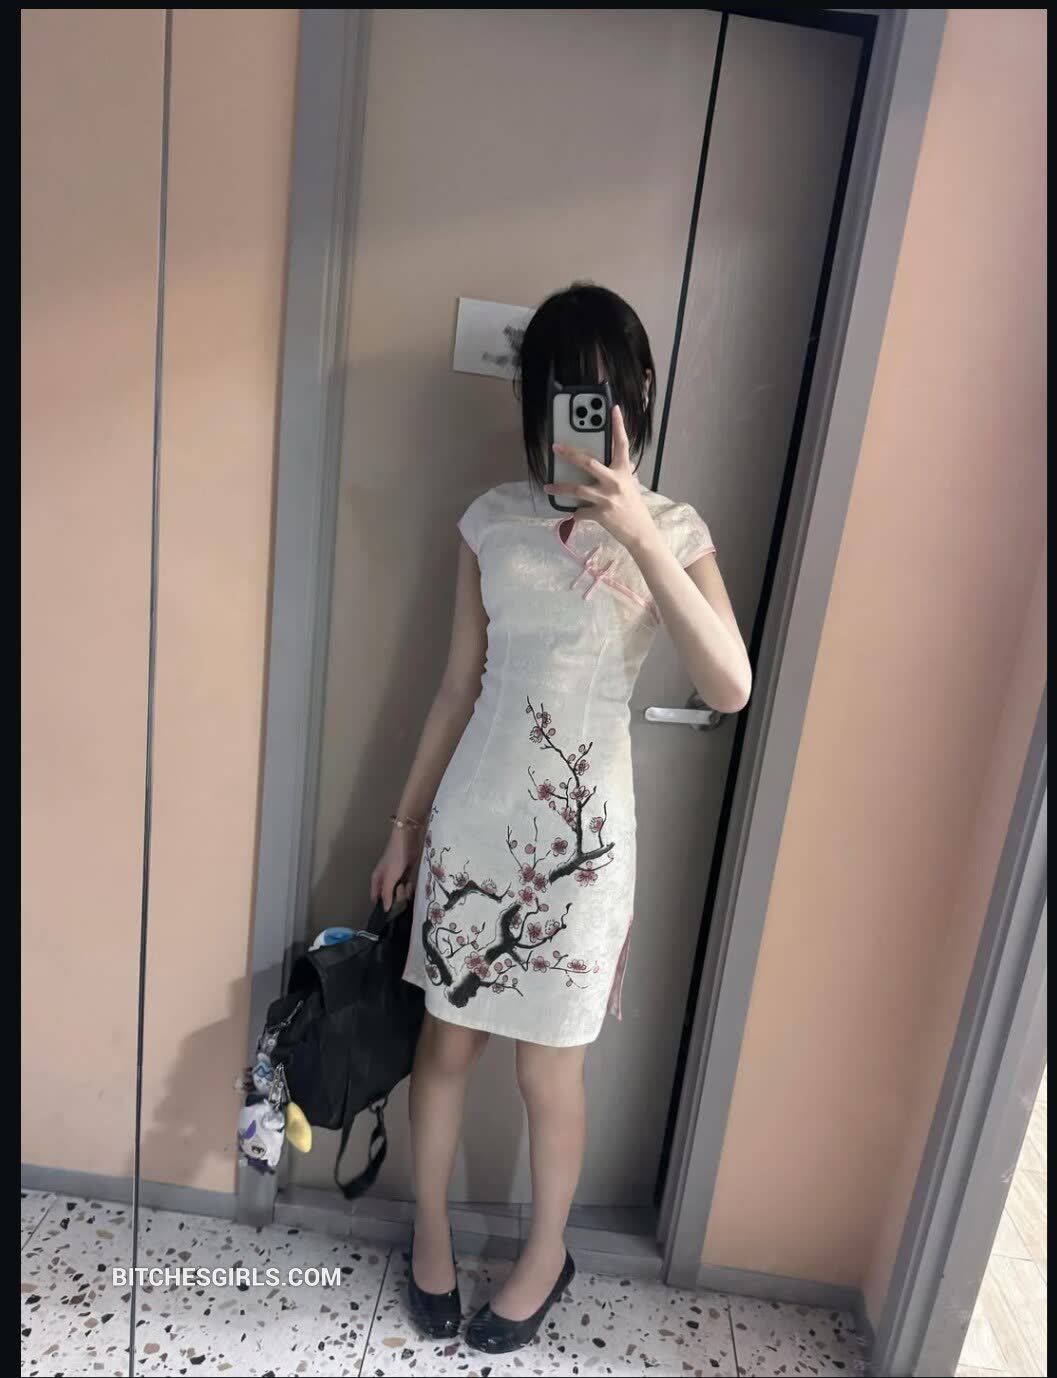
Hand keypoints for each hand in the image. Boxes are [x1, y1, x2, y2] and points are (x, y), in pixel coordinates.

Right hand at [369, 825, 421, 912]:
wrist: (407, 842)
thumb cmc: (395, 858)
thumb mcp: (389, 877)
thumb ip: (387, 894)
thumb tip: (385, 909)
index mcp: (377, 881)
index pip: (377, 899)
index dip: (383, 905)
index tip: (392, 909)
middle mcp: (385, 881)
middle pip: (390, 898)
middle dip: (397, 897)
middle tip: (401, 888)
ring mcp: (396, 878)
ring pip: (399, 894)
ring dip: (404, 892)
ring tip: (407, 883)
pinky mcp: (406, 876)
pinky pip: (406, 888)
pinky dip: (409, 887)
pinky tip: (411, 883)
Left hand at [544, 405, 657, 552]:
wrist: (640, 533)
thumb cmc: (633, 507)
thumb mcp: (628, 486)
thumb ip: (614, 475)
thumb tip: (593, 468)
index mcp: (624, 472)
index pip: (621, 444)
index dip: (618, 425)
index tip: (613, 409)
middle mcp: (615, 482)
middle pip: (588, 462)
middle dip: (570, 454)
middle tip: (555, 447)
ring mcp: (607, 498)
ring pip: (577, 489)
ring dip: (560, 488)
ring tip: (548, 487)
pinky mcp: (600, 514)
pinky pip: (580, 512)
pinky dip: (575, 513)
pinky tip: (573, 514)